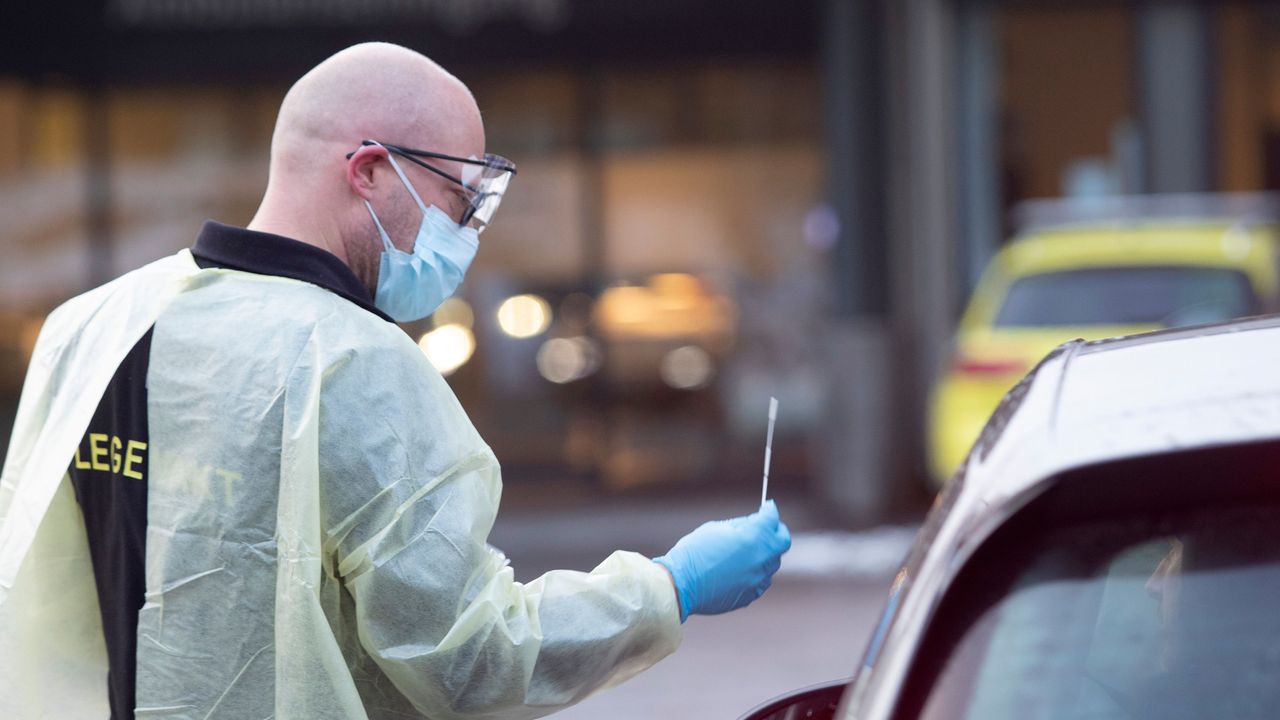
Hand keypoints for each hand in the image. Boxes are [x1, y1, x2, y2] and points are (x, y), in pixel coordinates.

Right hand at [654, 500, 791, 621]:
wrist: (681, 584)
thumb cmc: (694, 552)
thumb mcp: (717, 528)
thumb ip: (741, 525)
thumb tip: (756, 523)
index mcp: (753, 537)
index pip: (771, 519)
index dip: (770, 510)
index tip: (768, 507)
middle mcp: (761, 558)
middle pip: (782, 542)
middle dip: (777, 531)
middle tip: (768, 527)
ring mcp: (758, 579)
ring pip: (772, 562)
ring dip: (765, 553)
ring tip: (746, 550)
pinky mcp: (751, 594)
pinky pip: (761, 580)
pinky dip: (756, 572)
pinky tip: (741, 569)